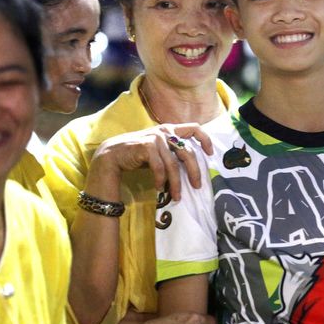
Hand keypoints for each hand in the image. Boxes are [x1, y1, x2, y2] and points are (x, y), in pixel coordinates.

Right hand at [88, 123, 212, 200]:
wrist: (113, 154)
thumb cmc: (139, 154)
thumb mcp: (160, 150)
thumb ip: (174, 152)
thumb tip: (193, 169)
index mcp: (171, 129)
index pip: (195, 127)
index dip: (205, 139)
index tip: (211, 153)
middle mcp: (165, 131)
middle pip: (188, 152)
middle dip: (195, 171)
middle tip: (197, 186)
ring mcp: (156, 137)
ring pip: (174, 164)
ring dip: (176, 183)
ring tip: (177, 196)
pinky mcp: (146, 146)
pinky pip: (160, 167)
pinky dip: (161, 180)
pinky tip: (160, 188)